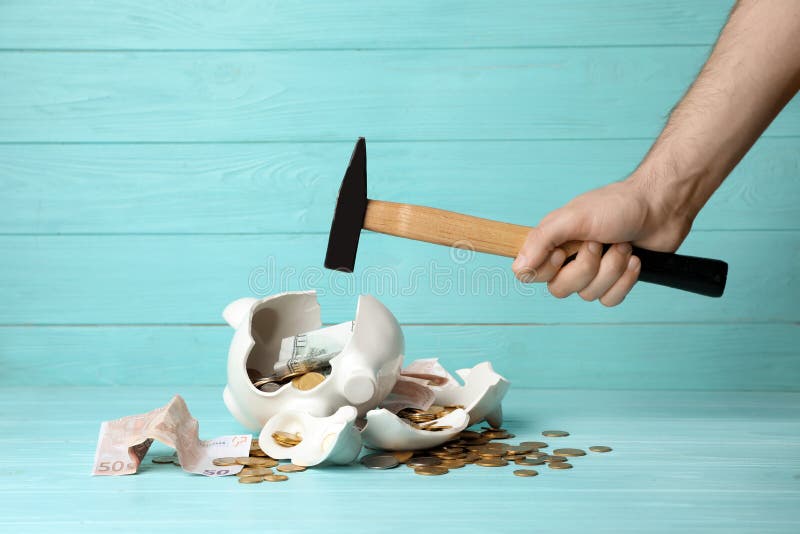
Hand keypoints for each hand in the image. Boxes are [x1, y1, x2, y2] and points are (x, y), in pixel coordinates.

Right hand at [511, 175, 692, 305]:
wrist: (661, 207)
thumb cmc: (617, 205)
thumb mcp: (573, 218)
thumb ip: (541, 241)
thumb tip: (518, 268)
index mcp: (553, 242)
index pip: (530, 274)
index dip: (548, 269)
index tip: (564, 251)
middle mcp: (569, 259)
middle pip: (560, 290)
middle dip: (586, 268)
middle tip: (599, 243)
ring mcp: (593, 272)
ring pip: (589, 295)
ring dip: (611, 269)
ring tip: (622, 245)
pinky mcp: (616, 281)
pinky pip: (610, 300)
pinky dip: (625, 280)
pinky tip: (634, 259)